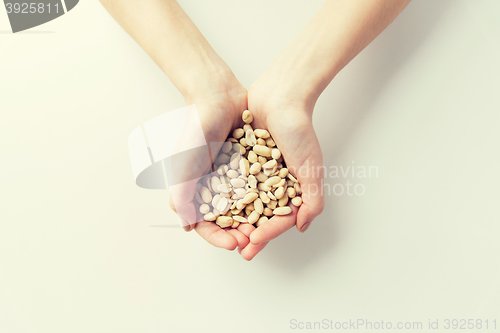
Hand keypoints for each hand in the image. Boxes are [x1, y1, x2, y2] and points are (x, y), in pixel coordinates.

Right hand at [168, 73, 251, 251]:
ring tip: (266, 228)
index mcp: (196, 190)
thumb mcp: (184, 164)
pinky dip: (268, 198)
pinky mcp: (250, 165)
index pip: (206, 223)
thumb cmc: (195, 129)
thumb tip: (186, 227)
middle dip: (241, 233)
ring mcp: (234, 177)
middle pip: (229, 220)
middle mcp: (216, 187)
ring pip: (247, 207)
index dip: (218, 237)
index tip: (234, 244)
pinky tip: (278, 206)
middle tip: (253, 240)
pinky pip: (260, 186)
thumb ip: (183, 195)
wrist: (217, 98)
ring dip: (256, 220)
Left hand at [237, 68, 324, 259]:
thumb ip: (312, 200)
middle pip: (259, 215)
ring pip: (241, 201)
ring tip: (221, 233)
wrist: (280, 97)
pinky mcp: (239, 159)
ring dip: (233, 219)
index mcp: (290, 188)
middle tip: (237, 249)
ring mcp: (254, 172)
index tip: (253, 245)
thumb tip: (301, 228)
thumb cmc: (299, 130)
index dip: (267, 234)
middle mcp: (271, 183)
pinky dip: (222, 194)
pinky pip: (229, 181)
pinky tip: (211, 207)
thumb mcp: (311, 168)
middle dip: (247, 232)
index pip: (279, 219)